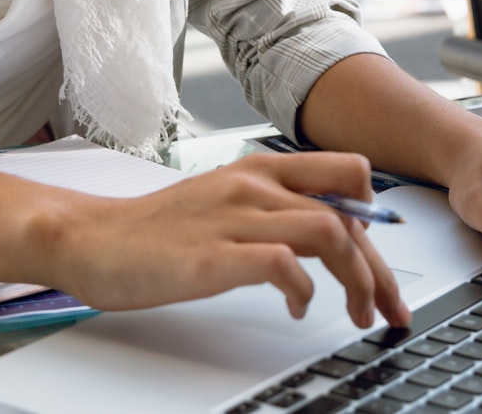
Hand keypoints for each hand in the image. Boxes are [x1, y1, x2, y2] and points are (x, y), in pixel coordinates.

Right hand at [43, 152, 412, 328]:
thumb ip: (276, 209)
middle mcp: (252, 185)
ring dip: (357, 278)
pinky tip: (298, 309)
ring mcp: (232, 218)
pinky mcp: (210, 257)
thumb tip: (333, 233)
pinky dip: (304, 291)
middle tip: (389, 306)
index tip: (382, 261)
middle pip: (350, 209)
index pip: (348, 171)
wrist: (92, 239)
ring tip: (356, 313)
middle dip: (382, 264)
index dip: (377, 217)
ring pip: (328, 230)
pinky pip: (282, 264)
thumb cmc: (158, 230)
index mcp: (259, 168)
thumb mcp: (227, 203)